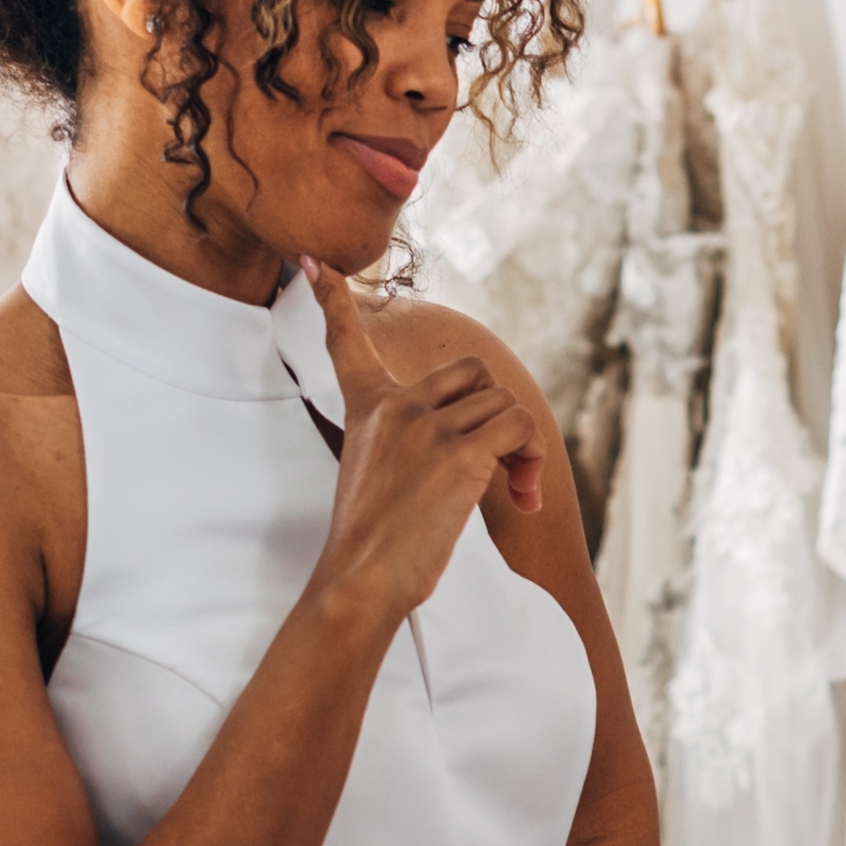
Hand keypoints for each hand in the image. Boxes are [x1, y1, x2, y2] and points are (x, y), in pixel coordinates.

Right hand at [302, 261, 535, 632]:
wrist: (362, 581)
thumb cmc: (371, 545)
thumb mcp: (374, 475)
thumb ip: (407, 443)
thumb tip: (467, 447)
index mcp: (367, 409)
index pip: (345, 341)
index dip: (332, 300)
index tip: (312, 264)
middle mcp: (395, 407)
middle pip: (474, 372)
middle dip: (498, 413)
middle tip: (503, 464)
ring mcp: (426, 427)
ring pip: (505, 404)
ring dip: (524, 448)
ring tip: (516, 490)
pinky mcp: (459, 455)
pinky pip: (520, 427)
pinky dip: (533, 459)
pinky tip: (522, 497)